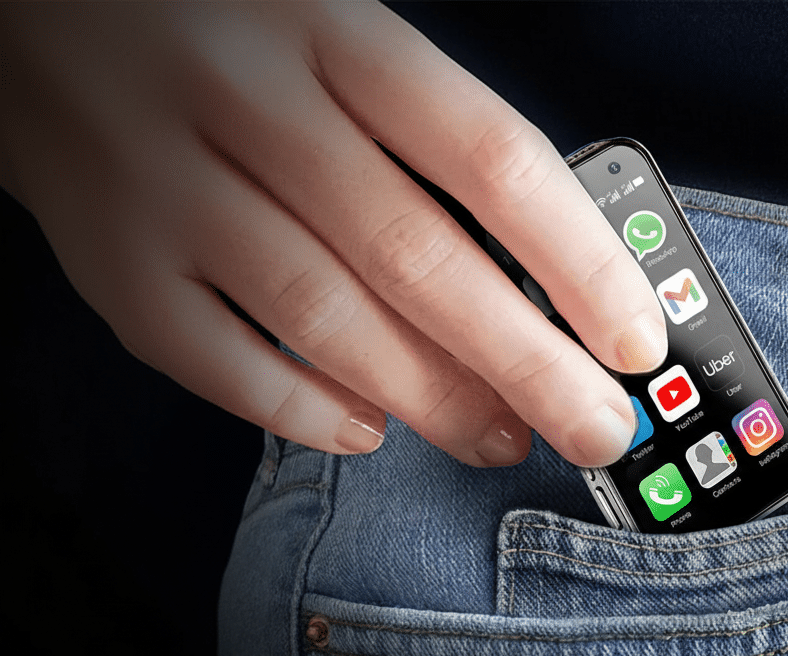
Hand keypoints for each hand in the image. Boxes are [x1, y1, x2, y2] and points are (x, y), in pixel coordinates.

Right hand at [0, 2, 665, 466]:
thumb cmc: (228, 28)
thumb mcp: (334, 32)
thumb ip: (428, 131)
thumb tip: (547, 272)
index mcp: (334, 29)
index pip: (490, 158)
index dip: (579, 262)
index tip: (637, 341)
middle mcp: (247, 97)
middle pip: (418, 257)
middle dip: (527, 364)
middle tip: (594, 428)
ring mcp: (164, 177)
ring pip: (323, 317)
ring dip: (431, 399)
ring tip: (499, 439)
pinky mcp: (105, 250)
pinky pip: (209, 357)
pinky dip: (297, 409)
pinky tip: (366, 431)